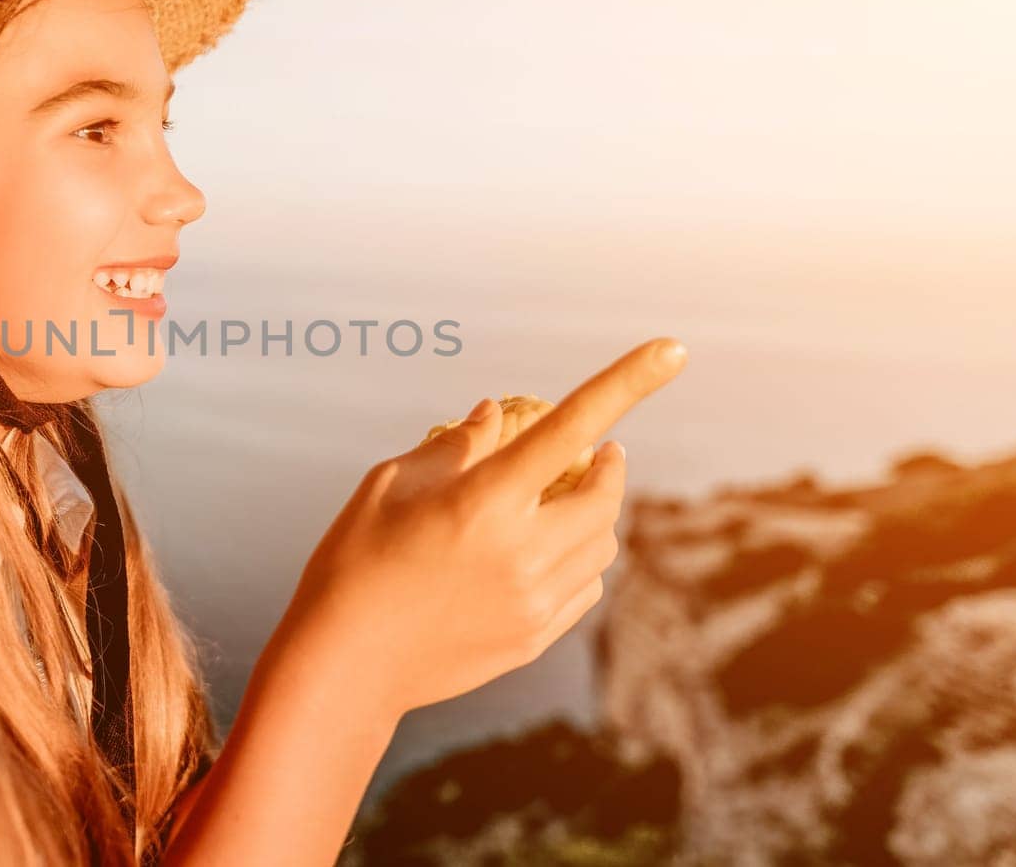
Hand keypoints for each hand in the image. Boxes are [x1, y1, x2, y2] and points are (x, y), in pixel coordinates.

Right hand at [280, 337, 687, 718]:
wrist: (344, 665)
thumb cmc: (354, 563)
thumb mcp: (390, 485)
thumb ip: (455, 445)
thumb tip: (497, 413)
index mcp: (484, 502)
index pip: (570, 427)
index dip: (625, 383)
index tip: (670, 350)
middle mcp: (522, 553)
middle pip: (604, 495)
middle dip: (609, 465)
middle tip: (601, 451)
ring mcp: (532, 603)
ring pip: (603, 545)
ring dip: (598, 513)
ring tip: (567, 502)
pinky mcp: (531, 640)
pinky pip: (584, 589)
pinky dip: (582, 560)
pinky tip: (549, 552)